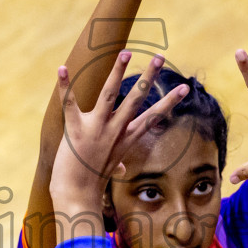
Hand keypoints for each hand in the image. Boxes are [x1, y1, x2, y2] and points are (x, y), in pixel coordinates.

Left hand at [50, 52, 187, 226]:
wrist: (77, 194)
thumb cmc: (92, 182)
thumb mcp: (110, 170)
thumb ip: (116, 164)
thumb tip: (119, 171)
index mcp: (126, 137)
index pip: (153, 115)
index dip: (170, 101)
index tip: (185, 88)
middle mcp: (115, 130)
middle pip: (136, 98)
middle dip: (149, 76)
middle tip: (160, 57)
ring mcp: (96, 128)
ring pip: (109, 93)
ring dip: (117, 71)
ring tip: (126, 52)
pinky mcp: (75, 129)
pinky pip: (69, 102)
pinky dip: (65, 85)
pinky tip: (62, 68)